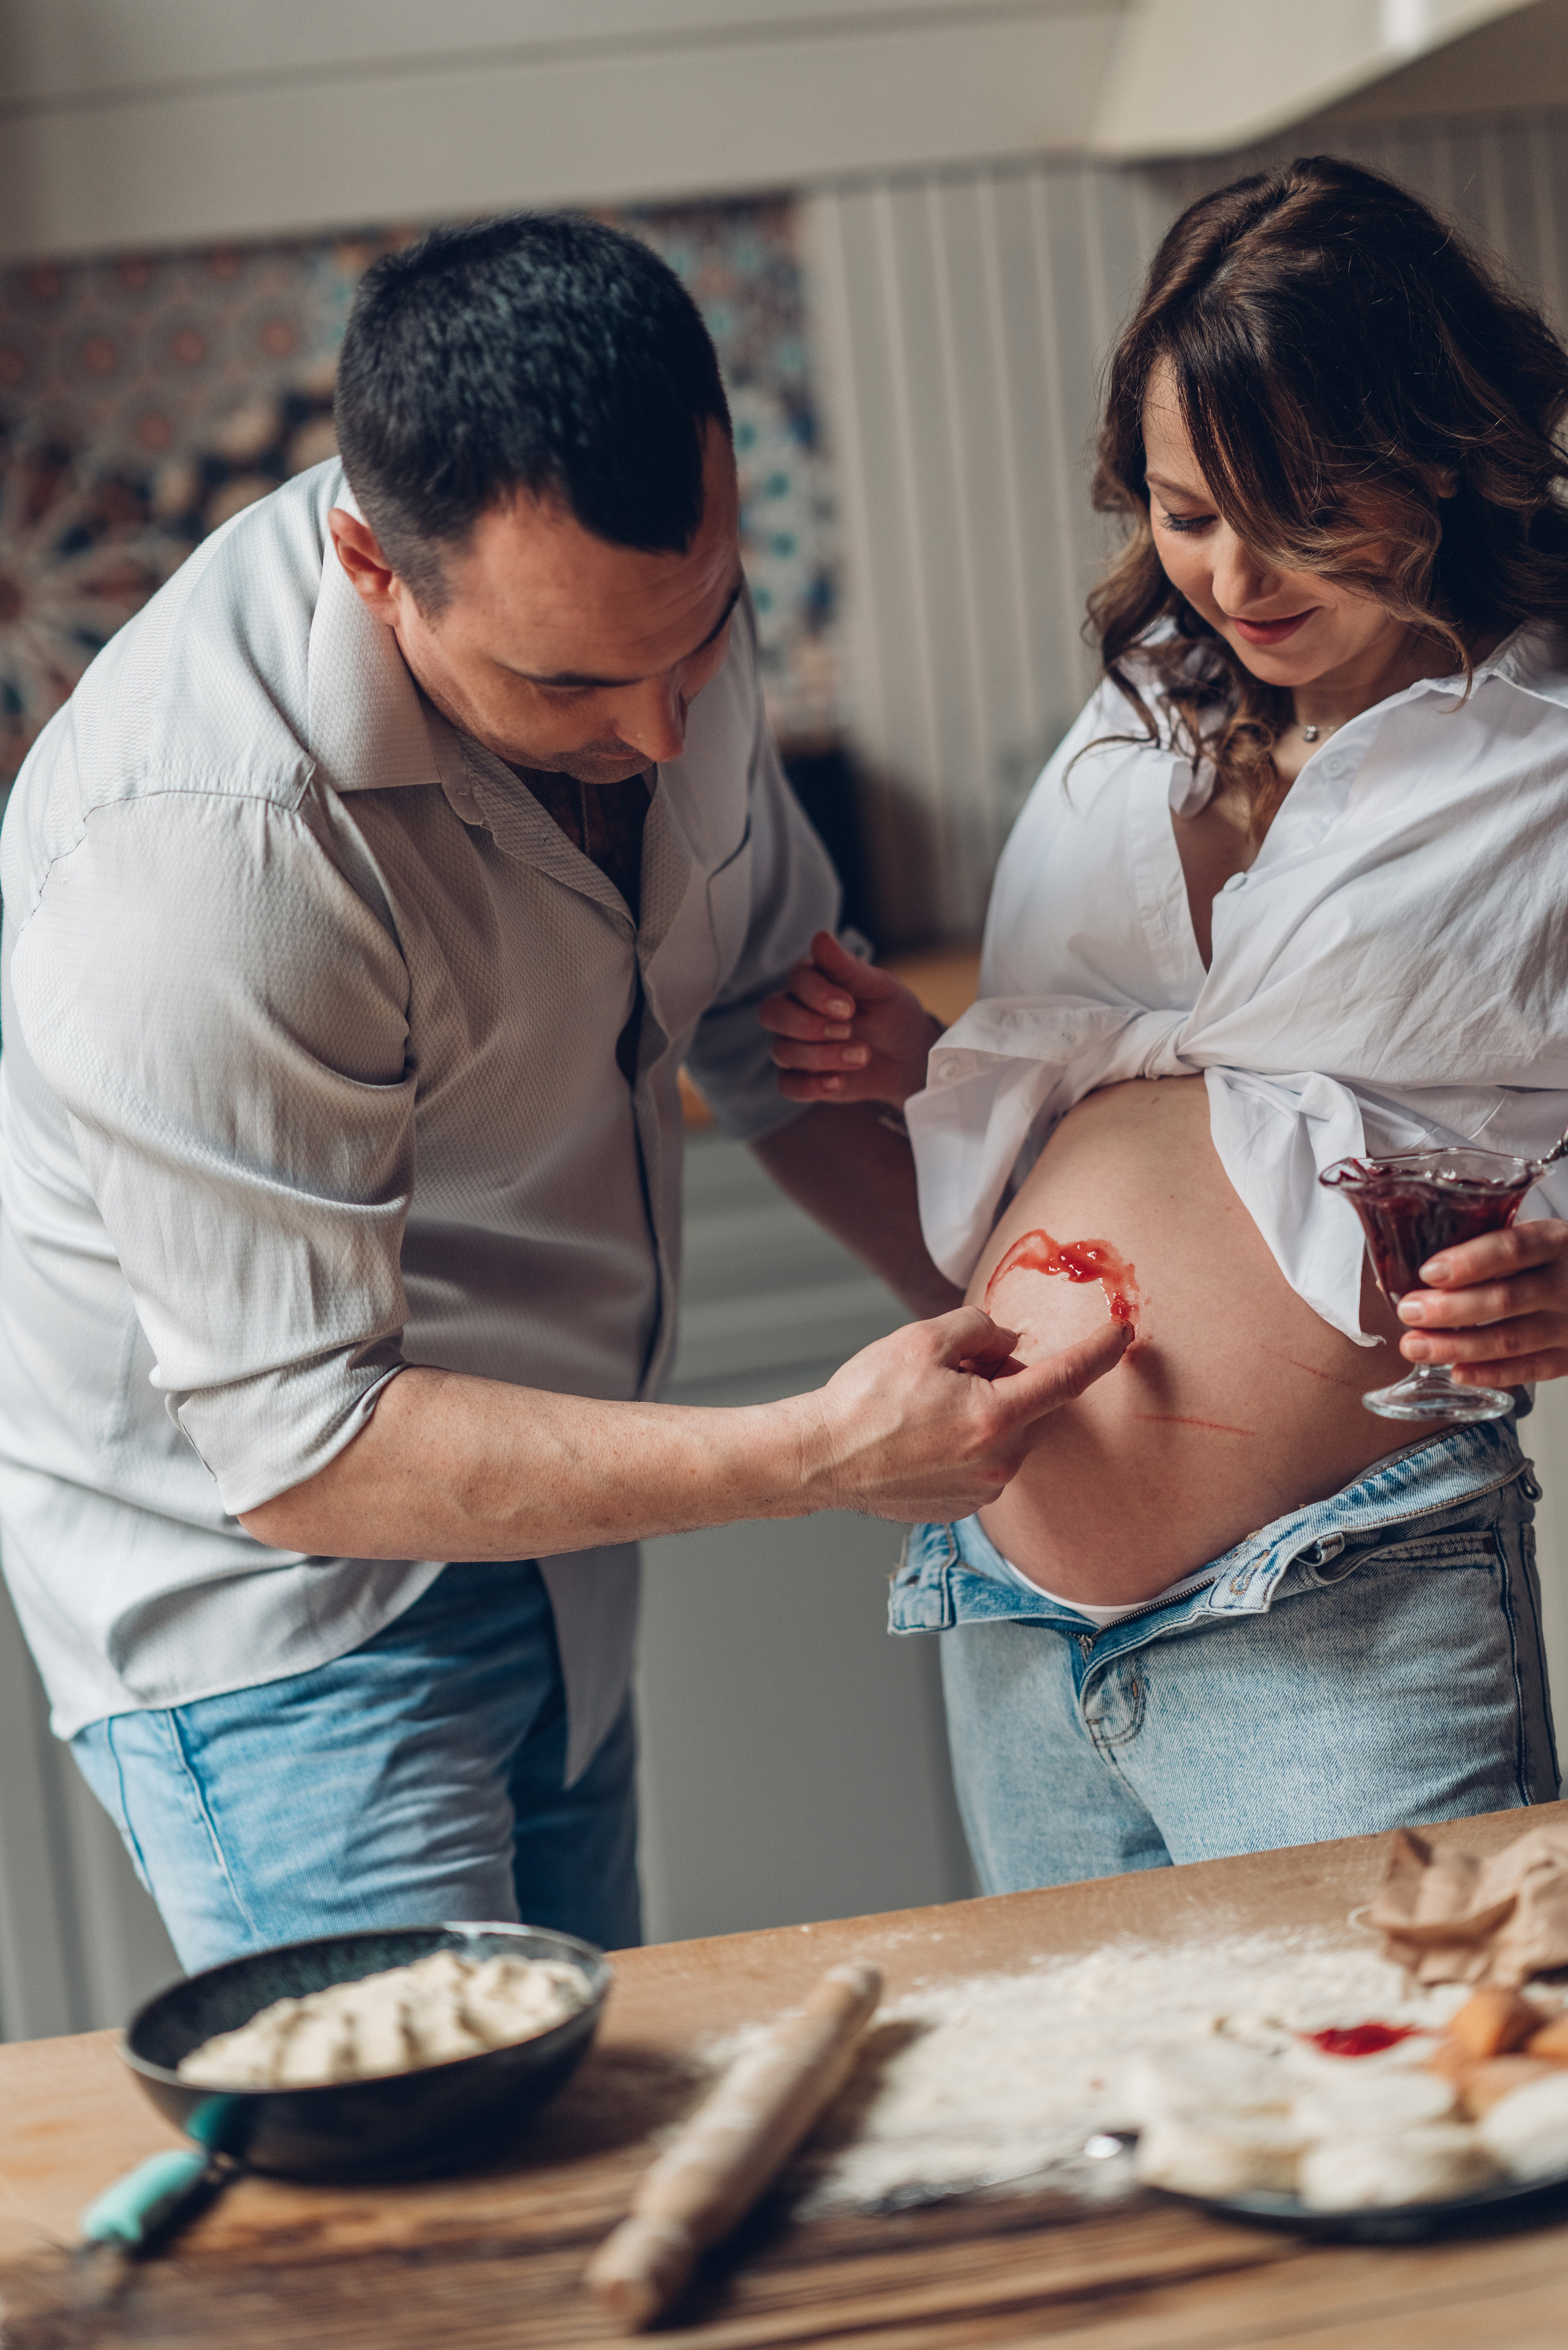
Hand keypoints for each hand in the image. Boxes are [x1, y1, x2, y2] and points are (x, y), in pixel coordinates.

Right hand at [760, 929, 941, 1106]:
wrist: (908, 1055)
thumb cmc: (892, 1013)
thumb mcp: (879, 987)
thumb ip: (847, 966)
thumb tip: (820, 937)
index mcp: (811, 980)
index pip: (795, 981)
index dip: (817, 995)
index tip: (850, 1007)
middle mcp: (795, 1010)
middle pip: (772, 1014)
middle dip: (809, 1025)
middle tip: (848, 1030)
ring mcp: (795, 1045)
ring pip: (781, 1050)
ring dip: (823, 1056)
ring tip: (862, 1055)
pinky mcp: (801, 1077)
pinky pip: (787, 1085)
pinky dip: (811, 1086)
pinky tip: (839, 1081)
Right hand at [791, 1305, 1129, 1520]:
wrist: (822, 1459)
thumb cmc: (865, 1399)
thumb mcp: (923, 1339)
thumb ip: (981, 1329)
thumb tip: (1011, 1342)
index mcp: (995, 1416)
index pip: (1068, 1378)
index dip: (1100, 1351)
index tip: (1122, 1334)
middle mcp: (1000, 1461)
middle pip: (1035, 1405)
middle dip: (1011, 1378)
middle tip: (958, 1367)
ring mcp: (984, 1490)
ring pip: (1012, 1435)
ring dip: (990, 1411)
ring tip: (930, 1404)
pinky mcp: (965, 1507)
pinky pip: (988, 1463)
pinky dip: (971, 1441)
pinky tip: (925, 1436)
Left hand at [1395, 1218, 1567, 1383]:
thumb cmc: (1547, 1261)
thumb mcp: (1528, 1240)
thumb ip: (1478, 1249)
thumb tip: (1397, 1272)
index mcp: (1556, 1241)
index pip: (1514, 1248)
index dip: (1470, 1262)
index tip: (1429, 1272)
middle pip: (1507, 1298)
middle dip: (1451, 1309)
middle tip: (1409, 1311)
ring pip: (1513, 1340)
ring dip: (1458, 1346)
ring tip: (1415, 1345)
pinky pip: (1531, 1370)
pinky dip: (1491, 1373)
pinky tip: (1457, 1371)